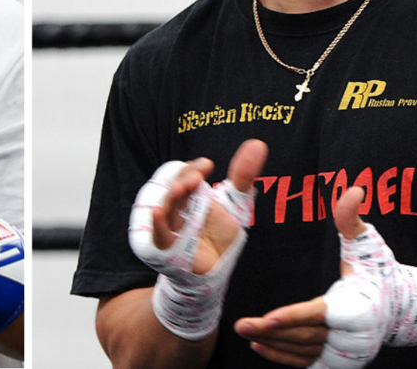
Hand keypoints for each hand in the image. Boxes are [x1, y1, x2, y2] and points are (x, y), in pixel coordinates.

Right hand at [152, 141, 266, 273]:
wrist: (216, 271)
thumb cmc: (219, 235)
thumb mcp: (235, 204)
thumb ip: (243, 175)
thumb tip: (258, 144)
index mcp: (189, 194)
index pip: (183, 173)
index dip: (193, 168)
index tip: (208, 165)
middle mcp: (176, 208)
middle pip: (171, 187)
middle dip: (182, 180)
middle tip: (196, 177)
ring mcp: (169, 227)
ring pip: (164, 208)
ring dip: (170, 198)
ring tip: (180, 188)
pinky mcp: (166, 249)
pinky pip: (158, 235)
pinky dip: (158, 224)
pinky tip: (158, 212)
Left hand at [233, 188, 367, 366]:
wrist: (398, 305)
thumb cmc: (377, 269)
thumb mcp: (367, 242)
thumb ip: (352, 219)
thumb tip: (352, 190)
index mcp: (359, 307)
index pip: (321, 314)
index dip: (294, 317)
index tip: (267, 319)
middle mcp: (355, 337)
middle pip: (307, 336)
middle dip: (272, 332)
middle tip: (240, 325)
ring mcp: (348, 353)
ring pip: (304, 352)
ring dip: (273, 344)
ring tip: (244, 332)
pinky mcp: (340, 362)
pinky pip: (308, 364)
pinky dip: (283, 358)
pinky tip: (260, 347)